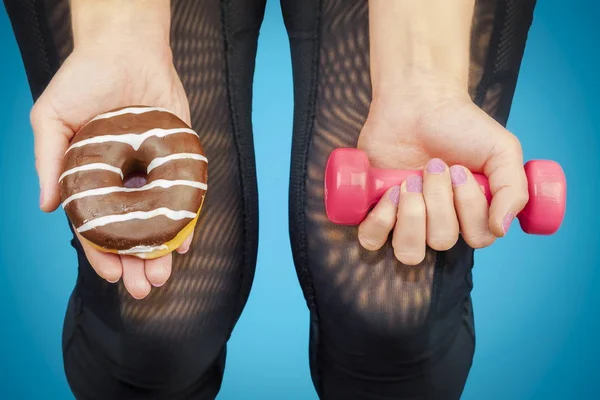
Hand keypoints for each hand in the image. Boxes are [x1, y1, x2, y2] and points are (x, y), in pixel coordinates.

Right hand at [31, 40, 191, 298]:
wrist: (128, 49)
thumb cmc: (84, 80)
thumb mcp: (53, 118)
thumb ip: (50, 161)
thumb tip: (45, 206)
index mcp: (90, 178)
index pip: (95, 225)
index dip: (100, 253)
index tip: (110, 277)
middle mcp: (122, 181)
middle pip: (130, 231)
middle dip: (135, 262)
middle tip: (144, 288)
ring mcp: (151, 173)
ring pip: (157, 221)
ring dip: (160, 251)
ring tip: (163, 276)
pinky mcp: (177, 159)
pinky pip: (183, 196)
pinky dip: (185, 220)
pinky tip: (185, 243)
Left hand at [356, 84, 528, 264]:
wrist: (418, 101)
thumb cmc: (460, 125)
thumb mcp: (502, 150)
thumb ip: (513, 190)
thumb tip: (500, 230)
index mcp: (470, 215)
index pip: (477, 238)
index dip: (469, 208)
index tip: (460, 169)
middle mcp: (438, 222)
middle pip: (441, 241)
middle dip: (438, 199)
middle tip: (433, 166)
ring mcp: (405, 219)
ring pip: (409, 250)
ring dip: (411, 213)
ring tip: (409, 180)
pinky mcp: (376, 211)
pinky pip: (372, 240)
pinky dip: (380, 221)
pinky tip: (389, 193)